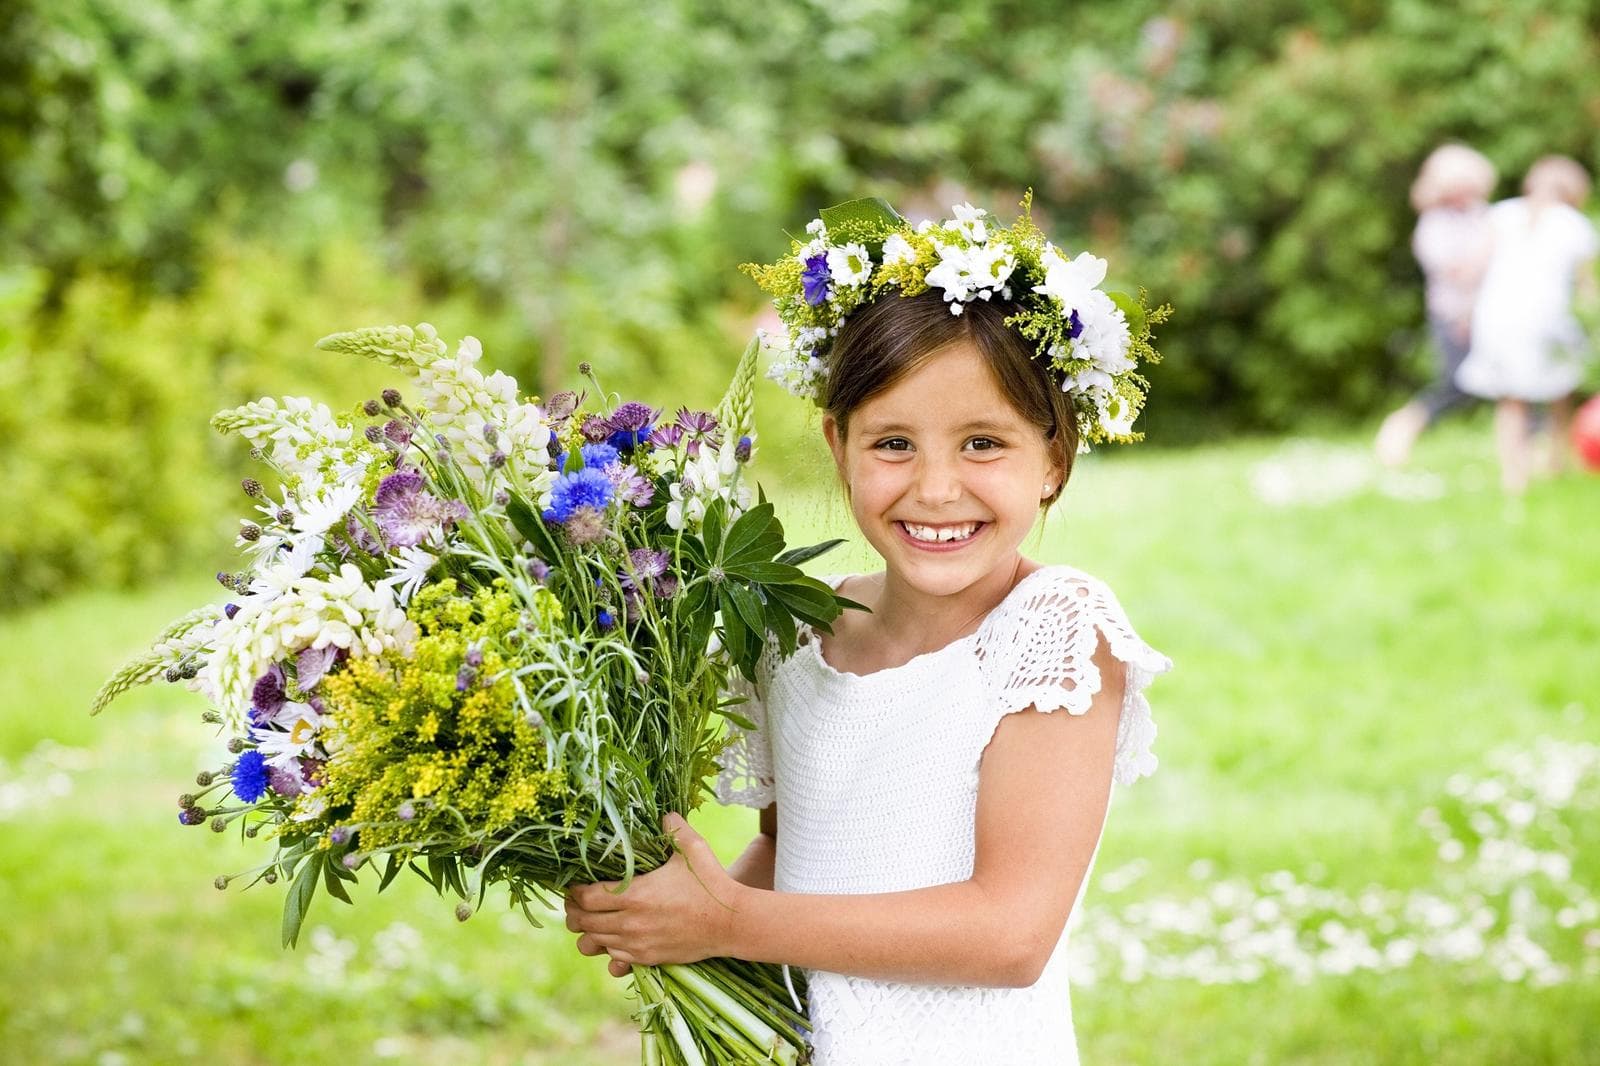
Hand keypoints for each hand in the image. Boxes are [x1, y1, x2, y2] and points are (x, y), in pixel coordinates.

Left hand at [564, 813, 741, 976]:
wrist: (732, 923)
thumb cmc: (711, 883)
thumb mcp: (692, 849)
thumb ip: (674, 828)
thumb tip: (665, 813)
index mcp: (634, 894)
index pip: (586, 898)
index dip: (574, 892)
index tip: (574, 885)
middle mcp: (630, 923)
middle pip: (583, 922)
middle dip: (575, 912)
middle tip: (576, 903)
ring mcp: (637, 944)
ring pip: (594, 943)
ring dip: (588, 932)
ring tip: (591, 921)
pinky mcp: (648, 959)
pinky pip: (614, 959)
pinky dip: (608, 949)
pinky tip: (614, 937)